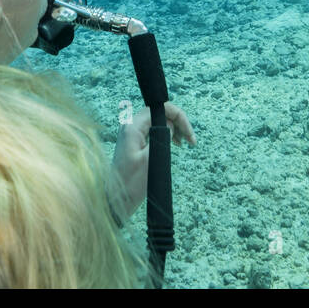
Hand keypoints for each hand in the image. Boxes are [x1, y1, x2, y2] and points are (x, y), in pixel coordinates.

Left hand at [109, 102, 196, 222]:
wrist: (117, 197)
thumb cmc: (131, 182)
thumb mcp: (150, 159)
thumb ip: (162, 136)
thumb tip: (170, 124)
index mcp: (133, 126)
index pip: (161, 109)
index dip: (179, 117)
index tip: (189, 134)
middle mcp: (131, 125)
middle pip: (160, 113)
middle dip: (178, 122)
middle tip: (191, 140)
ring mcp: (131, 132)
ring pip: (158, 120)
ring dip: (174, 128)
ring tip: (185, 142)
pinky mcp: (134, 140)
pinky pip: (153, 129)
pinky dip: (166, 134)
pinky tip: (175, 143)